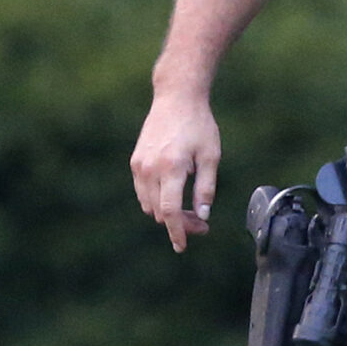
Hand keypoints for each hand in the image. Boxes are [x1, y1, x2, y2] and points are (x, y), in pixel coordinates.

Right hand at [131, 90, 221, 252]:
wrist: (176, 98)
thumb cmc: (199, 125)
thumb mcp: (211, 156)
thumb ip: (206, 188)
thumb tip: (202, 216)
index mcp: (172, 167)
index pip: (170, 211)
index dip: (177, 232)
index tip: (182, 246)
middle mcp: (150, 168)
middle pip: (159, 212)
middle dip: (179, 223)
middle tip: (202, 224)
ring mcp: (139, 165)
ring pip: (149, 205)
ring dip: (167, 213)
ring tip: (190, 210)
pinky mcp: (135, 162)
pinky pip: (142, 192)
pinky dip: (156, 201)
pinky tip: (174, 195)